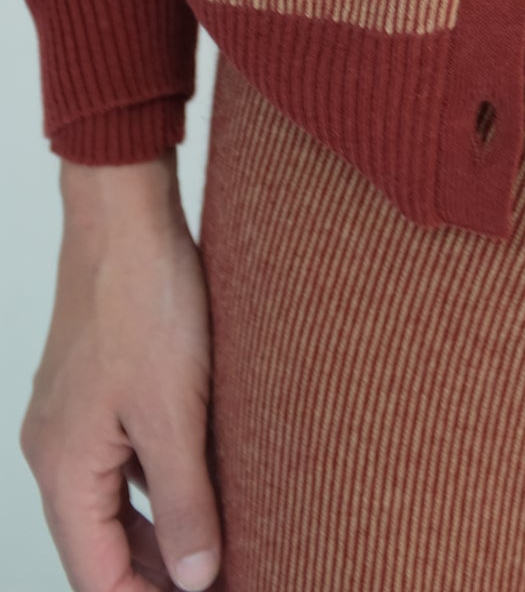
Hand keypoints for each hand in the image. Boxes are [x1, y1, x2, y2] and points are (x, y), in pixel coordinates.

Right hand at [20, 154, 222, 591]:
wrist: (126, 212)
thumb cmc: (141, 299)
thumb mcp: (175, 412)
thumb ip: (186, 501)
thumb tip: (197, 579)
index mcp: (64, 468)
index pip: (97, 575)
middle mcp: (57, 450)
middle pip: (102, 545)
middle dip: (158, 574)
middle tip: (224, 579)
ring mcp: (75, 417)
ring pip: (115, 502)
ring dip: (162, 531)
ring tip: (221, 550)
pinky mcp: (99, 386)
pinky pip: (123, 459)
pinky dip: (160, 484)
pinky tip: (207, 486)